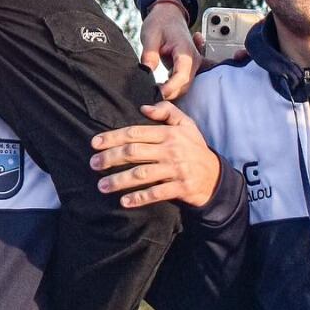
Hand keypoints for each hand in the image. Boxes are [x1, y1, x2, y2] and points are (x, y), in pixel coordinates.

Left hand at [91, 100, 221, 208]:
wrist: (216, 176)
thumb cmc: (195, 148)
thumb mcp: (186, 124)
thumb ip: (167, 111)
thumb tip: (144, 107)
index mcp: (168, 133)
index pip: (135, 133)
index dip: (113, 137)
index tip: (95, 143)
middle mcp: (170, 150)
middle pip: (134, 153)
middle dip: (110, 158)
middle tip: (93, 164)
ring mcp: (175, 170)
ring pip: (142, 174)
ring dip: (119, 181)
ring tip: (102, 186)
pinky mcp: (180, 188)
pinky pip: (156, 193)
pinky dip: (139, 198)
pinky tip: (124, 201)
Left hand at [140, 0, 200, 99]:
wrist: (169, 13)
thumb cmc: (160, 22)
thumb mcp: (151, 35)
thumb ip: (149, 54)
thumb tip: (146, 73)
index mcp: (186, 52)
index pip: (181, 77)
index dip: (169, 89)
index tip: (155, 94)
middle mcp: (193, 61)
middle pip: (184, 86)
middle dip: (168, 95)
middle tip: (149, 98)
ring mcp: (192, 65)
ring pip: (184, 87)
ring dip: (169, 93)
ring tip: (151, 94)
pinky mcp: (187, 68)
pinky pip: (181, 83)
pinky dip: (171, 88)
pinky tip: (157, 89)